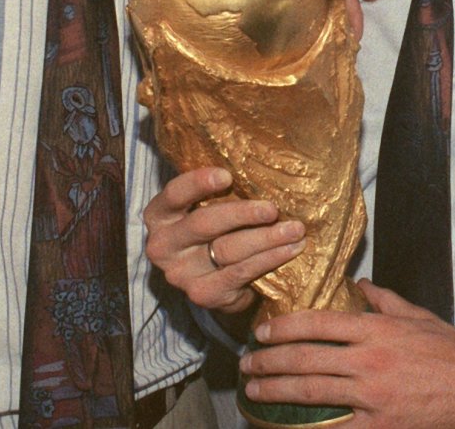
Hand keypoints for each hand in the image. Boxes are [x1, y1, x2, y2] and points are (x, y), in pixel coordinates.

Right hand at [143, 167, 304, 315]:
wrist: (213, 281)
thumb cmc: (213, 230)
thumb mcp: (205, 207)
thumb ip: (217, 190)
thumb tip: (257, 161)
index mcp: (159, 215)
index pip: (174, 194)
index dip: (198, 183)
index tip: (227, 176)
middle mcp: (163, 246)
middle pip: (204, 224)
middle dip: (243, 214)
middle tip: (273, 208)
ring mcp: (181, 274)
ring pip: (227, 250)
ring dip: (267, 238)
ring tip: (295, 229)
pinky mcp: (203, 294)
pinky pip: (241, 272)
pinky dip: (269, 259)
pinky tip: (290, 249)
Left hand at [239, 280, 454, 428]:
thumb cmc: (451, 353)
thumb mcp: (418, 316)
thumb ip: (384, 300)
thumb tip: (360, 284)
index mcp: (375, 330)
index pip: (317, 323)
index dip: (284, 327)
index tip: (262, 331)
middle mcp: (368, 360)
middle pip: (305, 358)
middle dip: (269, 360)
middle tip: (246, 362)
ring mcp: (371, 395)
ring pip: (311, 391)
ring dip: (277, 389)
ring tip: (254, 388)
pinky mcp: (379, 425)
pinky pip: (335, 428)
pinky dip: (308, 428)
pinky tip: (286, 426)